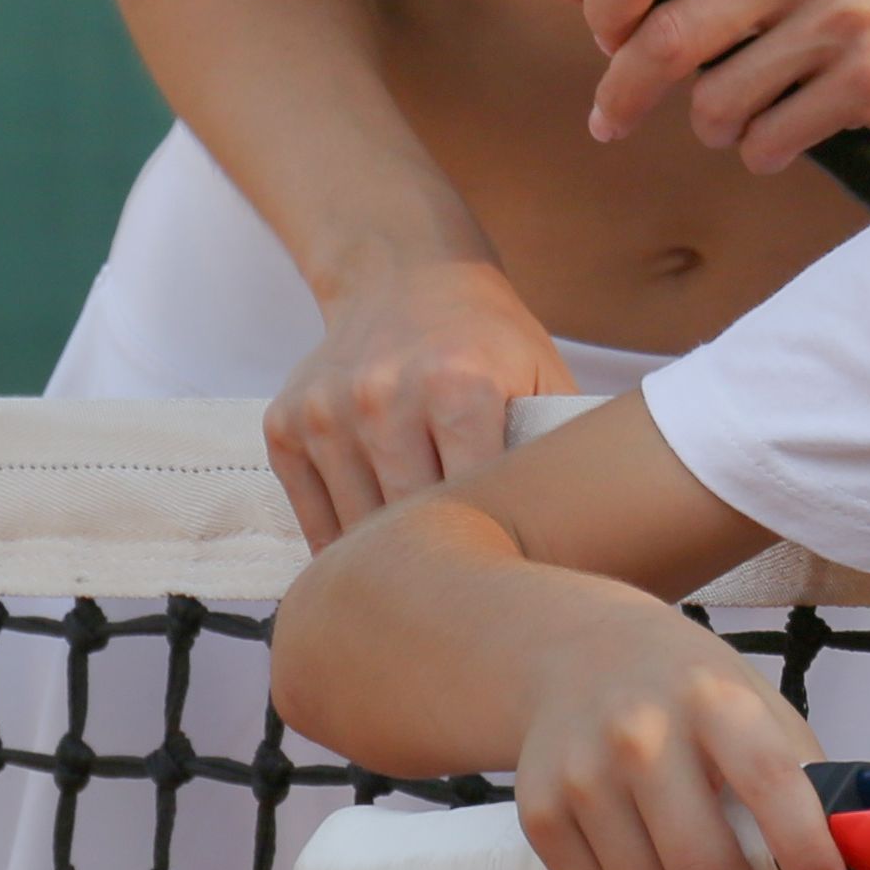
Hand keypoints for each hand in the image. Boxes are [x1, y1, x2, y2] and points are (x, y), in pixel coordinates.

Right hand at [268, 258, 575, 551]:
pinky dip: (338, 542)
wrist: (405, 276)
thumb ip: (558, 445)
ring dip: (387, 555)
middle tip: (464, 593)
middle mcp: (383, 396)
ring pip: (355, 530)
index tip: (505, 569)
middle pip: (411, 523)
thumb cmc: (486, 340)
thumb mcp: (542, 375)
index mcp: (458, 384)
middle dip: (440, 557)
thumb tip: (584, 525)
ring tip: (419, 573)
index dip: (492, 543)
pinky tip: (371, 548)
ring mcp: (326, 411)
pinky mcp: (285, 425)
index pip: (475, 499)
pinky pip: (309, 516)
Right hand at [507, 581, 853, 869]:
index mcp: (714, 699)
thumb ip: (798, 776)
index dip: (806, 853)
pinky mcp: (541, 814)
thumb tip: (849, 863)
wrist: (575, 653)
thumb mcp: (753, 701)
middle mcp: (642, 734)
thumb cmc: (687, 689)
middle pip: (703, 869)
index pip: (771, 784)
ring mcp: (583, 776)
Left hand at [569, 0, 869, 173]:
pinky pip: (772, 139)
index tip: (604, 37)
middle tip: (611, 117)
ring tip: (739, 117)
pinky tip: (784, 134)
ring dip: (712, 126)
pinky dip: (762, 150)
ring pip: (717, 103)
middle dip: (622, 92)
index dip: (601, 5)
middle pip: (669, 38)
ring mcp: (849, 11)